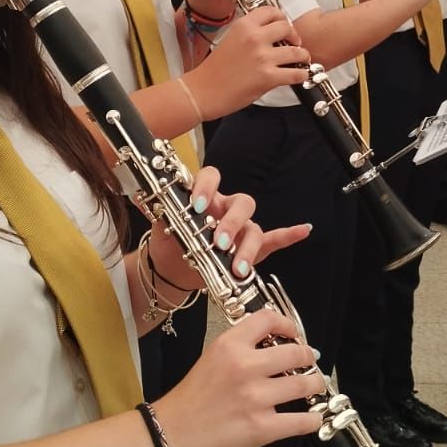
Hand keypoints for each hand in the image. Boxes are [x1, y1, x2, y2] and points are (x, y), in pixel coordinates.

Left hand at [148, 164, 310, 291]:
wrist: (169, 269)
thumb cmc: (168, 242)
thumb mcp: (161, 226)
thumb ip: (162, 212)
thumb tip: (145, 197)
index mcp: (205, 197)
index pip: (212, 177)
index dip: (206, 186)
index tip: (197, 205)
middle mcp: (226, 209)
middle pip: (242, 203)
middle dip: (232, 223)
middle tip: (219, 242)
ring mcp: (240, 229)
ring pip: (254, 228)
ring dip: (248, 246)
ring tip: (238, 268)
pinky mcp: (250, 250)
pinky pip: (274, 239)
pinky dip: (289, 235)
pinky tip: (302, 230)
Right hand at [153, 309, 323, 446]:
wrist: (171, 436)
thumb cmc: (189, 401)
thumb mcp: (210, 358)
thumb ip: (240, 349)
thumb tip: (274, 347)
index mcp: (229, 346)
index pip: (269, 320)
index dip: (289, 325)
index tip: (294, 334)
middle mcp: (245, 367)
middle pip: (296, 353)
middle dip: (308, 357)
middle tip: (310, 361)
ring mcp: (256, 398)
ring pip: (305, 384)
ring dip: (315, 384)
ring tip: (314, 386)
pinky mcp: (262, 427)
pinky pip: (302, 421)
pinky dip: (312, 419)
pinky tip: (312, 417)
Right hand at [185, 7, 309, 116]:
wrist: (202, 91)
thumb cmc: (214, 70)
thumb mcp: (230, 40)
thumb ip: (250, 33)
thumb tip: (271, 33)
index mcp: (243, 26)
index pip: (271, 11)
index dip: (282, 17)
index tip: (285, 25)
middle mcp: (254, 38)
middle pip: (287, 27)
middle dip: (295, 35)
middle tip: (295, 43)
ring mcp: (263, 57)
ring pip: (297, 51)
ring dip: (303, 55)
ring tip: (301, 59)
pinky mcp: (268, 77)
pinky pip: (296, 73)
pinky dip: (302, 75)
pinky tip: (299, 75)